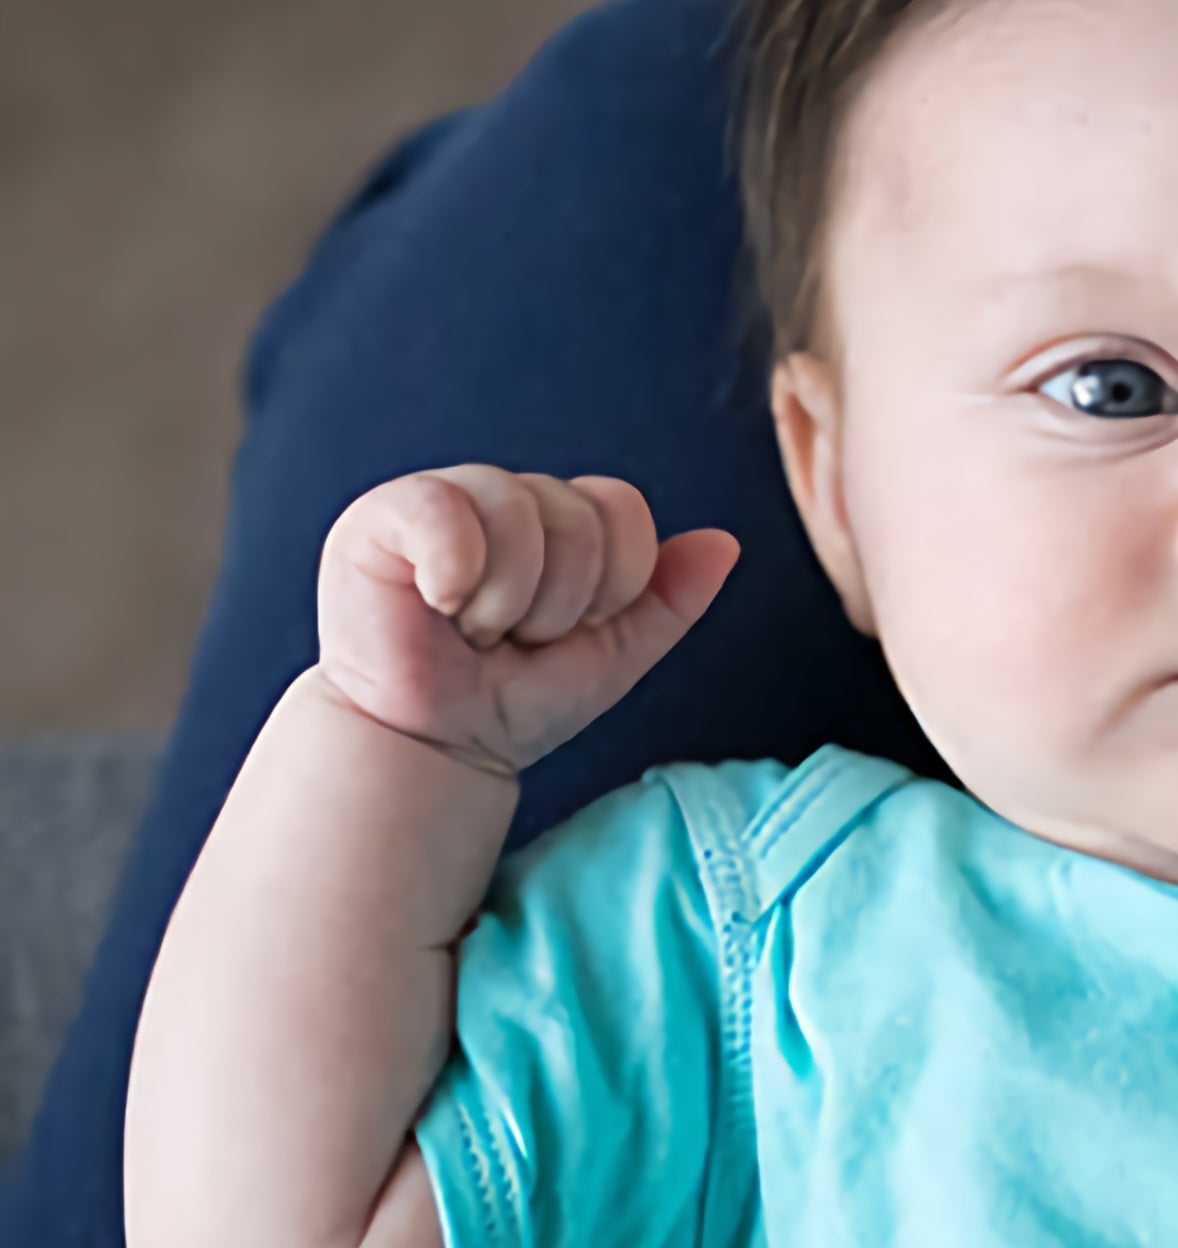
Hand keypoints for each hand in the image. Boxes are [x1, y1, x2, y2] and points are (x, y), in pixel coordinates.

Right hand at [316, 467, 739, 774]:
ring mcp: (442, 501)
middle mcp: (503, 498)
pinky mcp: (380, 517)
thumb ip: (670, 600)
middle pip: (576, 513)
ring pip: (517, 507)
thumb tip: (727, 542)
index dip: (612, 581)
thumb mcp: (613, 656)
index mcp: (558, 521)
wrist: (437, 749)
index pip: (621, 508)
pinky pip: (443, 508)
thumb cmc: (513, 702)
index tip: (569, 631)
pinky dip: (455, 570)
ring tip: (473, 630)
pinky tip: (438, 604)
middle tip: (511, 638)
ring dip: (508, 598)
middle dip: (558, 601)